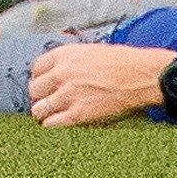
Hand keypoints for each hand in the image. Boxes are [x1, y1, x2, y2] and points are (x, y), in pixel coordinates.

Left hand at [25, 40, 174, 128]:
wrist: (142, 75)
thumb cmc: (122, 63)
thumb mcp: (91, 51)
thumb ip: (72, 61)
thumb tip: (60, 71)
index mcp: (65, 55)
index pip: (36, 68)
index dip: (39, 80)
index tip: (43, 87)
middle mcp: (62, 73)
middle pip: (35, 89)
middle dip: (39, 97)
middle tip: (46, 103)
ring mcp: (69, 94)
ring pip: (39, 109)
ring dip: (42, 114)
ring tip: (48, 117)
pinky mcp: (79, 113)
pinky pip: (53, 123)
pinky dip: (51, 126)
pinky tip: (55, 126)